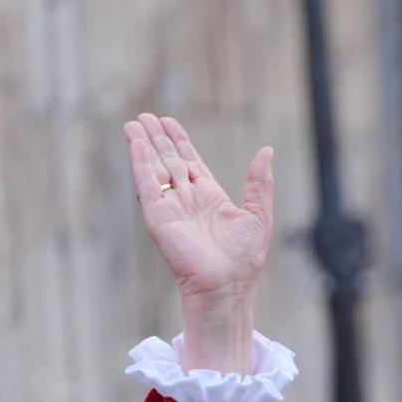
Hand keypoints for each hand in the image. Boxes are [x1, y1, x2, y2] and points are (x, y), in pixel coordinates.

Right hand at [124, 113, 273, 371]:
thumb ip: (260, 183)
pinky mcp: (158, 215)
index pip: (191, 162)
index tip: (169, 122)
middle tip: (146, 115)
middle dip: (159, 138)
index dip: (180, 141)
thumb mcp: (258, 214)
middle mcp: (188, 200)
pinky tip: (135, 142)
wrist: (226, 285)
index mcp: (210, 198)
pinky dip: (140, 161)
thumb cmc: (244, 259)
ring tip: (134, 122)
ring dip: (144, 144)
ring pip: (155, 167)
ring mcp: (171, 206)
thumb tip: (267, 151)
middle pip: (170, 160)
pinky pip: (147, 182)